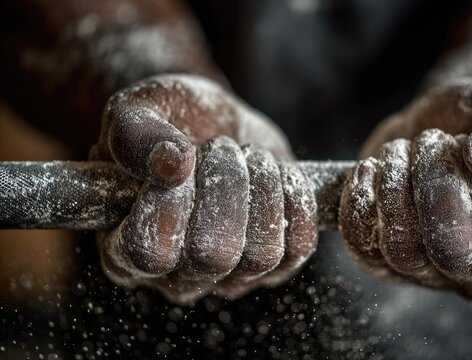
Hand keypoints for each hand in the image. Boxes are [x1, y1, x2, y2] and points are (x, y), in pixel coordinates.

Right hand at [91, 74, 317, 303]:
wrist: (216, 125)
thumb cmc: (168, 123)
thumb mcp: (137, 109)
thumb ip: (134, 133)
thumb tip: (170, 166)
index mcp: (125, 249)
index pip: (149, 252)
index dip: (170, 205)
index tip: (180, 163)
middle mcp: (177, 276)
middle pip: (213, 254)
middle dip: (226, 183)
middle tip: (219, 146)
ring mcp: (230, 277)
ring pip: (262, 252)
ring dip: (261, 186)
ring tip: (246, 156)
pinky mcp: (276, 265)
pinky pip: (299, 245)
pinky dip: (295, 196)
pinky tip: (276, 171)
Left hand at [339, 77, 471, 300]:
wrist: (429, 126)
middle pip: (454, 252)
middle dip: (438, 186)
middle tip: (434, 141)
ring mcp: (429, 274)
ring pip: (403, 249)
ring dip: (397, 185)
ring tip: (404, 148)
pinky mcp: (383, 262)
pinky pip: (362, 243)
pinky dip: (360, 198)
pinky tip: (371, 168)